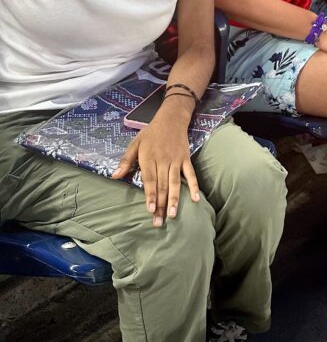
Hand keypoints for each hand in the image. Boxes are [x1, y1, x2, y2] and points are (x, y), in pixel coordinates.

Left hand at [112, 103, 199, 226]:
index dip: (150, 195)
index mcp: (149, 158)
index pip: (150, 180)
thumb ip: (126, 160)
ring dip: (174, 200)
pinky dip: (194, 186)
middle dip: (160, 204)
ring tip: (172, 215)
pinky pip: (190, 175)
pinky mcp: (186, 159)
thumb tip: (114, 176)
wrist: (171, 119)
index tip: (150, 210)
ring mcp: (176, 161)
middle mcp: (163, 160)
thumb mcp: (135, 143)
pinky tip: (196, 199)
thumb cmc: (150, 133)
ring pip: (175, 183)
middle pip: (162, 186)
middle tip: (159, 222)